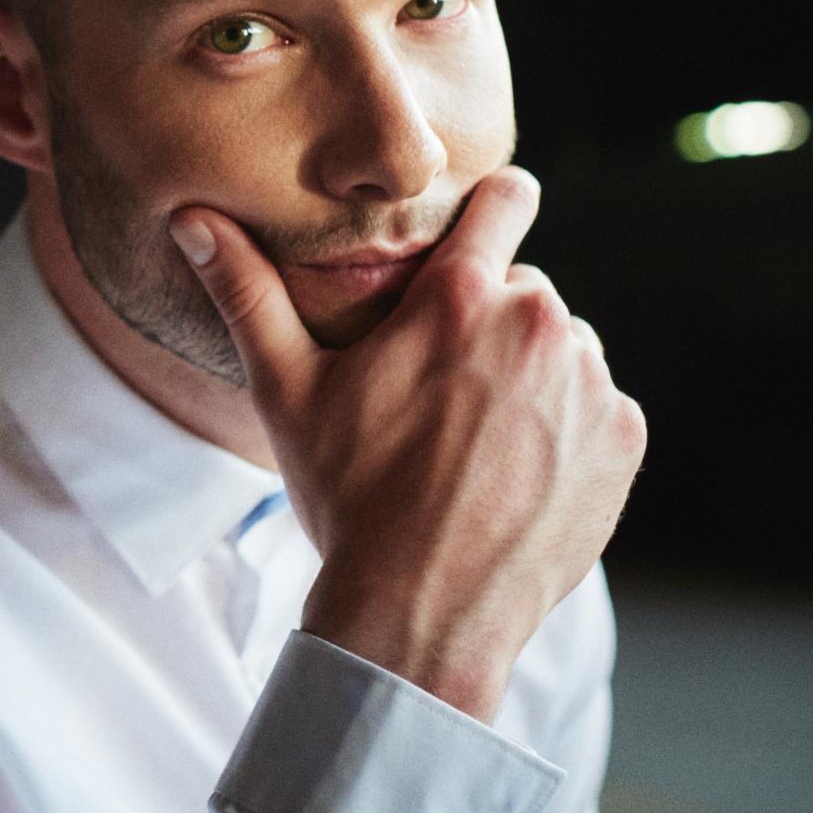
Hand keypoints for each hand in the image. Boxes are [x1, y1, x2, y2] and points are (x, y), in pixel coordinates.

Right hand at [168, 167, 644, 720]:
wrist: (421, 614)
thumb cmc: (347, 497)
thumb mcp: (286, 391)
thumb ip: (245, 292)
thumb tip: (190, 217)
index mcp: (460, 297)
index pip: (508, 198)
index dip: (493, 208)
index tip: (479, 231)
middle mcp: (539, 325)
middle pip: (523, 290)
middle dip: (487, 323)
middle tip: (436, 389)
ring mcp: (590, 384)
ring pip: (564, 347)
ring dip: (530, 375)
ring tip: (472, 439)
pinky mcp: (622, 439)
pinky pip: (597, 406)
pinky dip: (565, 429)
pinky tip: (512, 473)